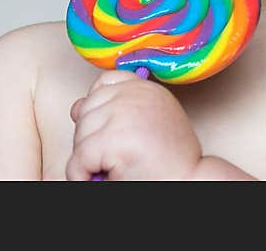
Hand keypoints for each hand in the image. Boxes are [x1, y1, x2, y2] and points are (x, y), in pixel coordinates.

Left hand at [66, 70, 201, 179]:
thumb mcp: (142, 122)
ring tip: (111, 167)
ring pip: (81, 133)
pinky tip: (98, 178)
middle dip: (90, 135)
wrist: (189, 184)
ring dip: (87, 156)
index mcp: (146, 87)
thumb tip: (76, 107)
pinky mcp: (116, 138)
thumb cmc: (167, 160)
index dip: (98, 107)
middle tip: (112, 156)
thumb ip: (114, 108)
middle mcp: (136, 93)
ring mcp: (126, 113)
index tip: (107, 130)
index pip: (105, 82)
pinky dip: (80, 173)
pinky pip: (80, 157)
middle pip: (87, 107)